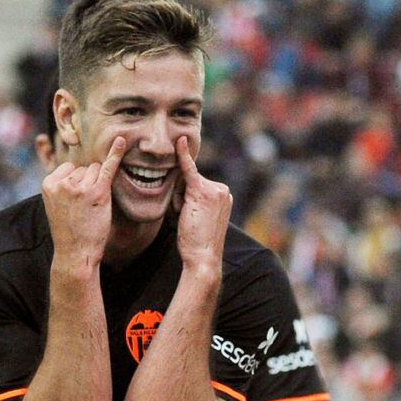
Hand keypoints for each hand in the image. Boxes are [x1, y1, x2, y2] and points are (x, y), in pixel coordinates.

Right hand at [42, 137, 125, 270]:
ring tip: (91, 208)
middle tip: (84, 209)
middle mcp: (64, 182)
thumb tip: (80, 162)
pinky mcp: (98, 192)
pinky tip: (122, 141)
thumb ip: (63, 183)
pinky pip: (108, 167)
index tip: (73, 204)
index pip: (70, 168)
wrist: (75, 254)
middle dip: (87, 184)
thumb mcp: (56, 203)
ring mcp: (81, 186)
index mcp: (49, 182)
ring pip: (95, 170)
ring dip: (98, 186)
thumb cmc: (68, 230)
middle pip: (84, 168)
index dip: (76, 184)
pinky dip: (116, 153)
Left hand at [175, 136, 232, 271]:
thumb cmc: (196, 243)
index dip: (185, 198)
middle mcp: (222, 189)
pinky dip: (183, 156)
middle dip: (180, 200)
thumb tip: (177, 186)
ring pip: (184, 185)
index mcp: (223, 195)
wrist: (203, 258)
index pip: (197, 187)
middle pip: (189, 183)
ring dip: (178, 202)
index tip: (186, 203)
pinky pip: (188, 170)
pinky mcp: (202, 191)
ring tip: (187, 221)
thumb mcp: (196, 218)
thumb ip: (192, 202)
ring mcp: (214, 189)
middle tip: (187, 222)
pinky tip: (180, 142)